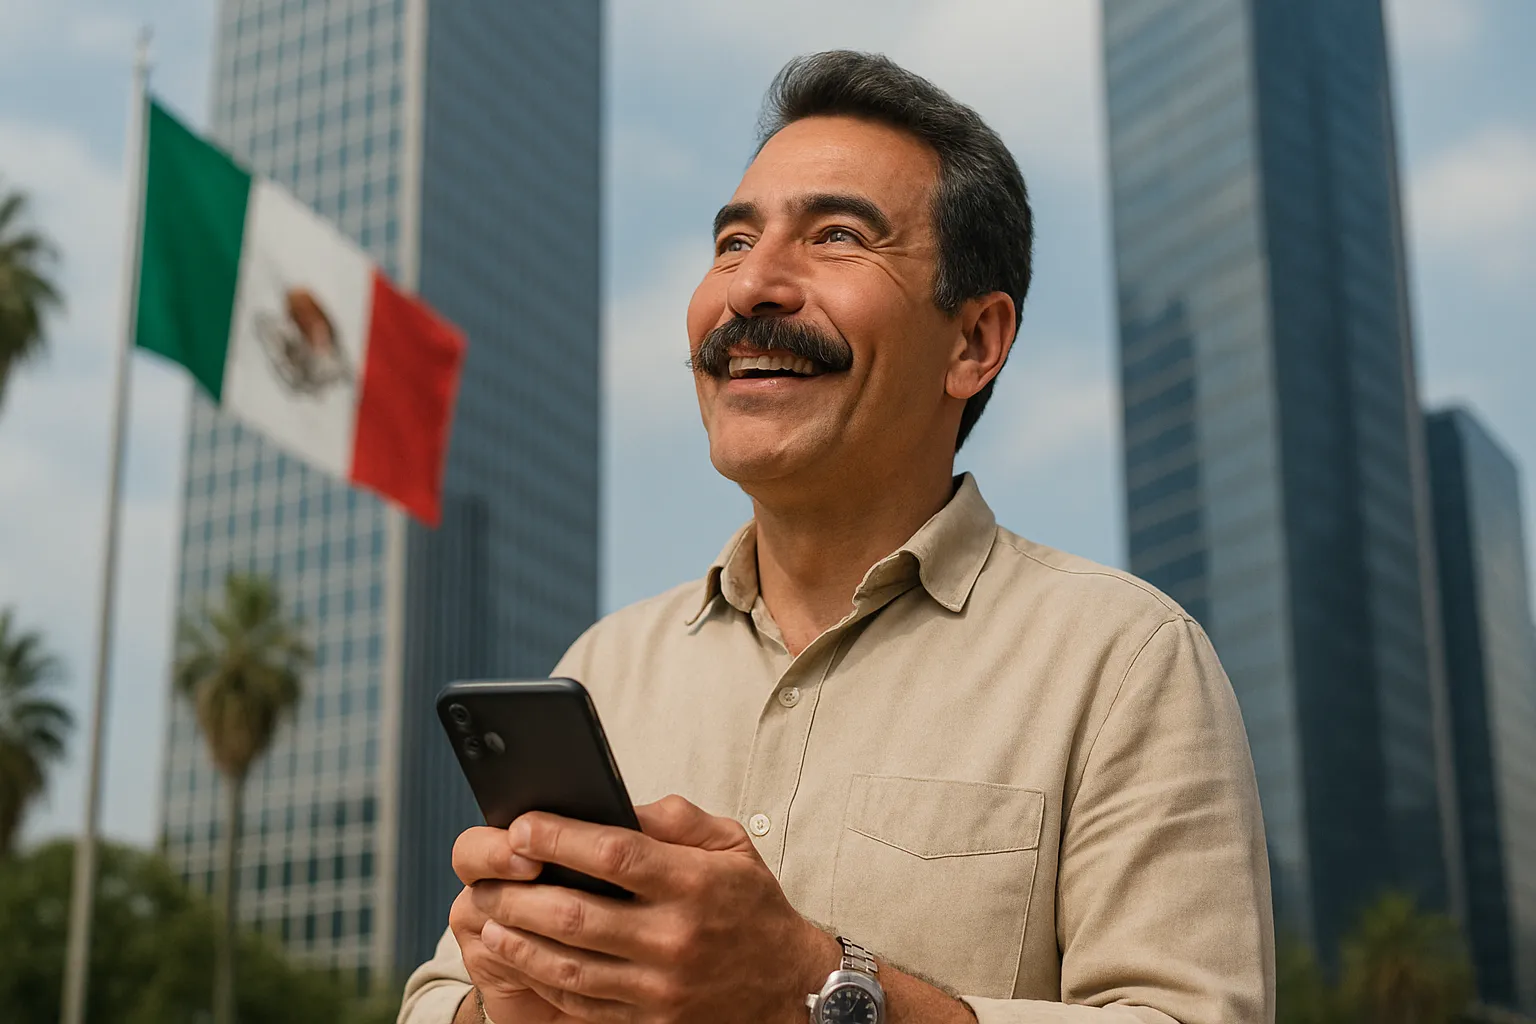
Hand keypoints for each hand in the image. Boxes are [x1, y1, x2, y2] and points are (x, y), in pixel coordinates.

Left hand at [454, 795, 838, 1023]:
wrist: (789, 988)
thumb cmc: (752, 906)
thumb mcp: (731, 846)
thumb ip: (676, 818)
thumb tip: (616, 801)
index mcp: (694, 884)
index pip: (614, 855)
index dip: (560, 838)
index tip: (522, 826)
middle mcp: (675, 937)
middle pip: (576, 914)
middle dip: (520, 893)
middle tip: (488, 876)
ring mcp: (660, 987)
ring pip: (568, 964)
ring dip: (518, 940)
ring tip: (489, 916)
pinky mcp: (650, 1021)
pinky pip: (581, 1002)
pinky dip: (542, 978)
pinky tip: (521, 956)